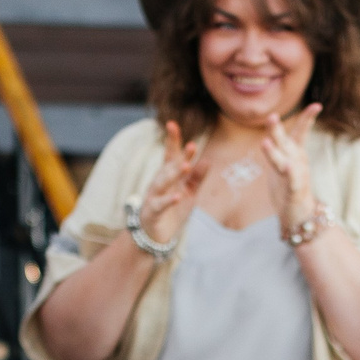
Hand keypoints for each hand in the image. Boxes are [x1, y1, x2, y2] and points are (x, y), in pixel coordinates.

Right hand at [135, 121, 207, 245]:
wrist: (155, 235)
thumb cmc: (173, 210)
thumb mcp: (189, 193)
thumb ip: (197, 178)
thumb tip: (207, 161)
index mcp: (168, 176)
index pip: (170, 155)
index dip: (172, 140)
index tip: (172, 124)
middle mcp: (159, 183)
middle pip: (169, 166)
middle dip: (180, 156)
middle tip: (192, 146)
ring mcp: (154, 196)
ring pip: (163, 183)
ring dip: (173, 174)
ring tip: (185, 166)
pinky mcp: (153, 212)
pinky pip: (160, 205)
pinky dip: (168, 201)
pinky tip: (177, 197)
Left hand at [263, 103, 323, 236]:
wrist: (300, 214)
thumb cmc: (289, 187)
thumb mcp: (283, 164)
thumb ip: (278, 149)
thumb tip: (270, 133)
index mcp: (295, 153)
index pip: (301, 131)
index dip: (307, 118)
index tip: (317, 105)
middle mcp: (296, 161)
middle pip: (285, 143)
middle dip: (276, 130)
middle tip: (271, 117)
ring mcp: (296, 175)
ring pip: (283, 162)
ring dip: (274, 153)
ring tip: (265, 143)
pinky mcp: (294, 191)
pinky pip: (291, 181)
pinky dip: (290, 175)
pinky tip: (288, 168)